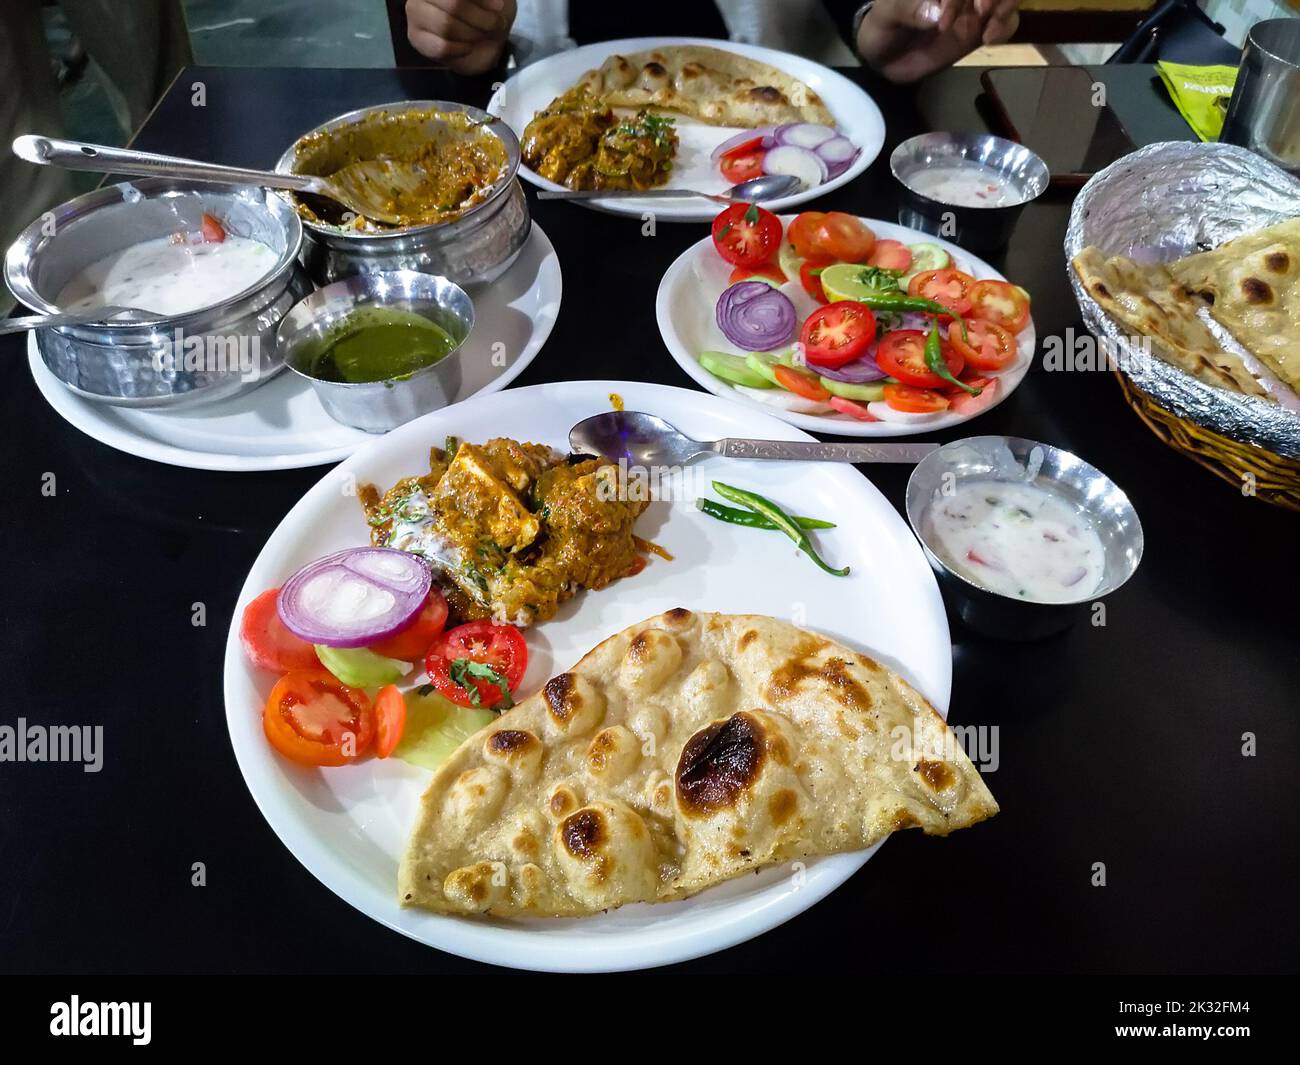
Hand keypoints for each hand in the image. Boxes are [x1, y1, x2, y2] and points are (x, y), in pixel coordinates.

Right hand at [406, 0, 516, 74]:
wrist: (486, 40)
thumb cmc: (488, 11)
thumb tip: (491, 1)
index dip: (480, 0)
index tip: (498, 7)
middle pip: (454, 5)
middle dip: (480, 19)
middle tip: (493, 25)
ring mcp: (415, 12)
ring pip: (446, 26)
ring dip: (472, 34)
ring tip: (480, 35)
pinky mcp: (416, 37)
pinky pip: (442, 47)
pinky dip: (462, 49)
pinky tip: (467, 46)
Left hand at [856, 0, 1019, 82]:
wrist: (887, 57)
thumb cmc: (884, 24)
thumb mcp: (886, 13)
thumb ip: (907, 9)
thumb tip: (936, 13)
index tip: (945, 19)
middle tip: (982, 11)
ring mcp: (975, 5)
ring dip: (1007, 5)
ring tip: (989, 31)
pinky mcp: (982, 28)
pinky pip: (1008, 21)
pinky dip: (1006, 26)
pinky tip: (989, 40)